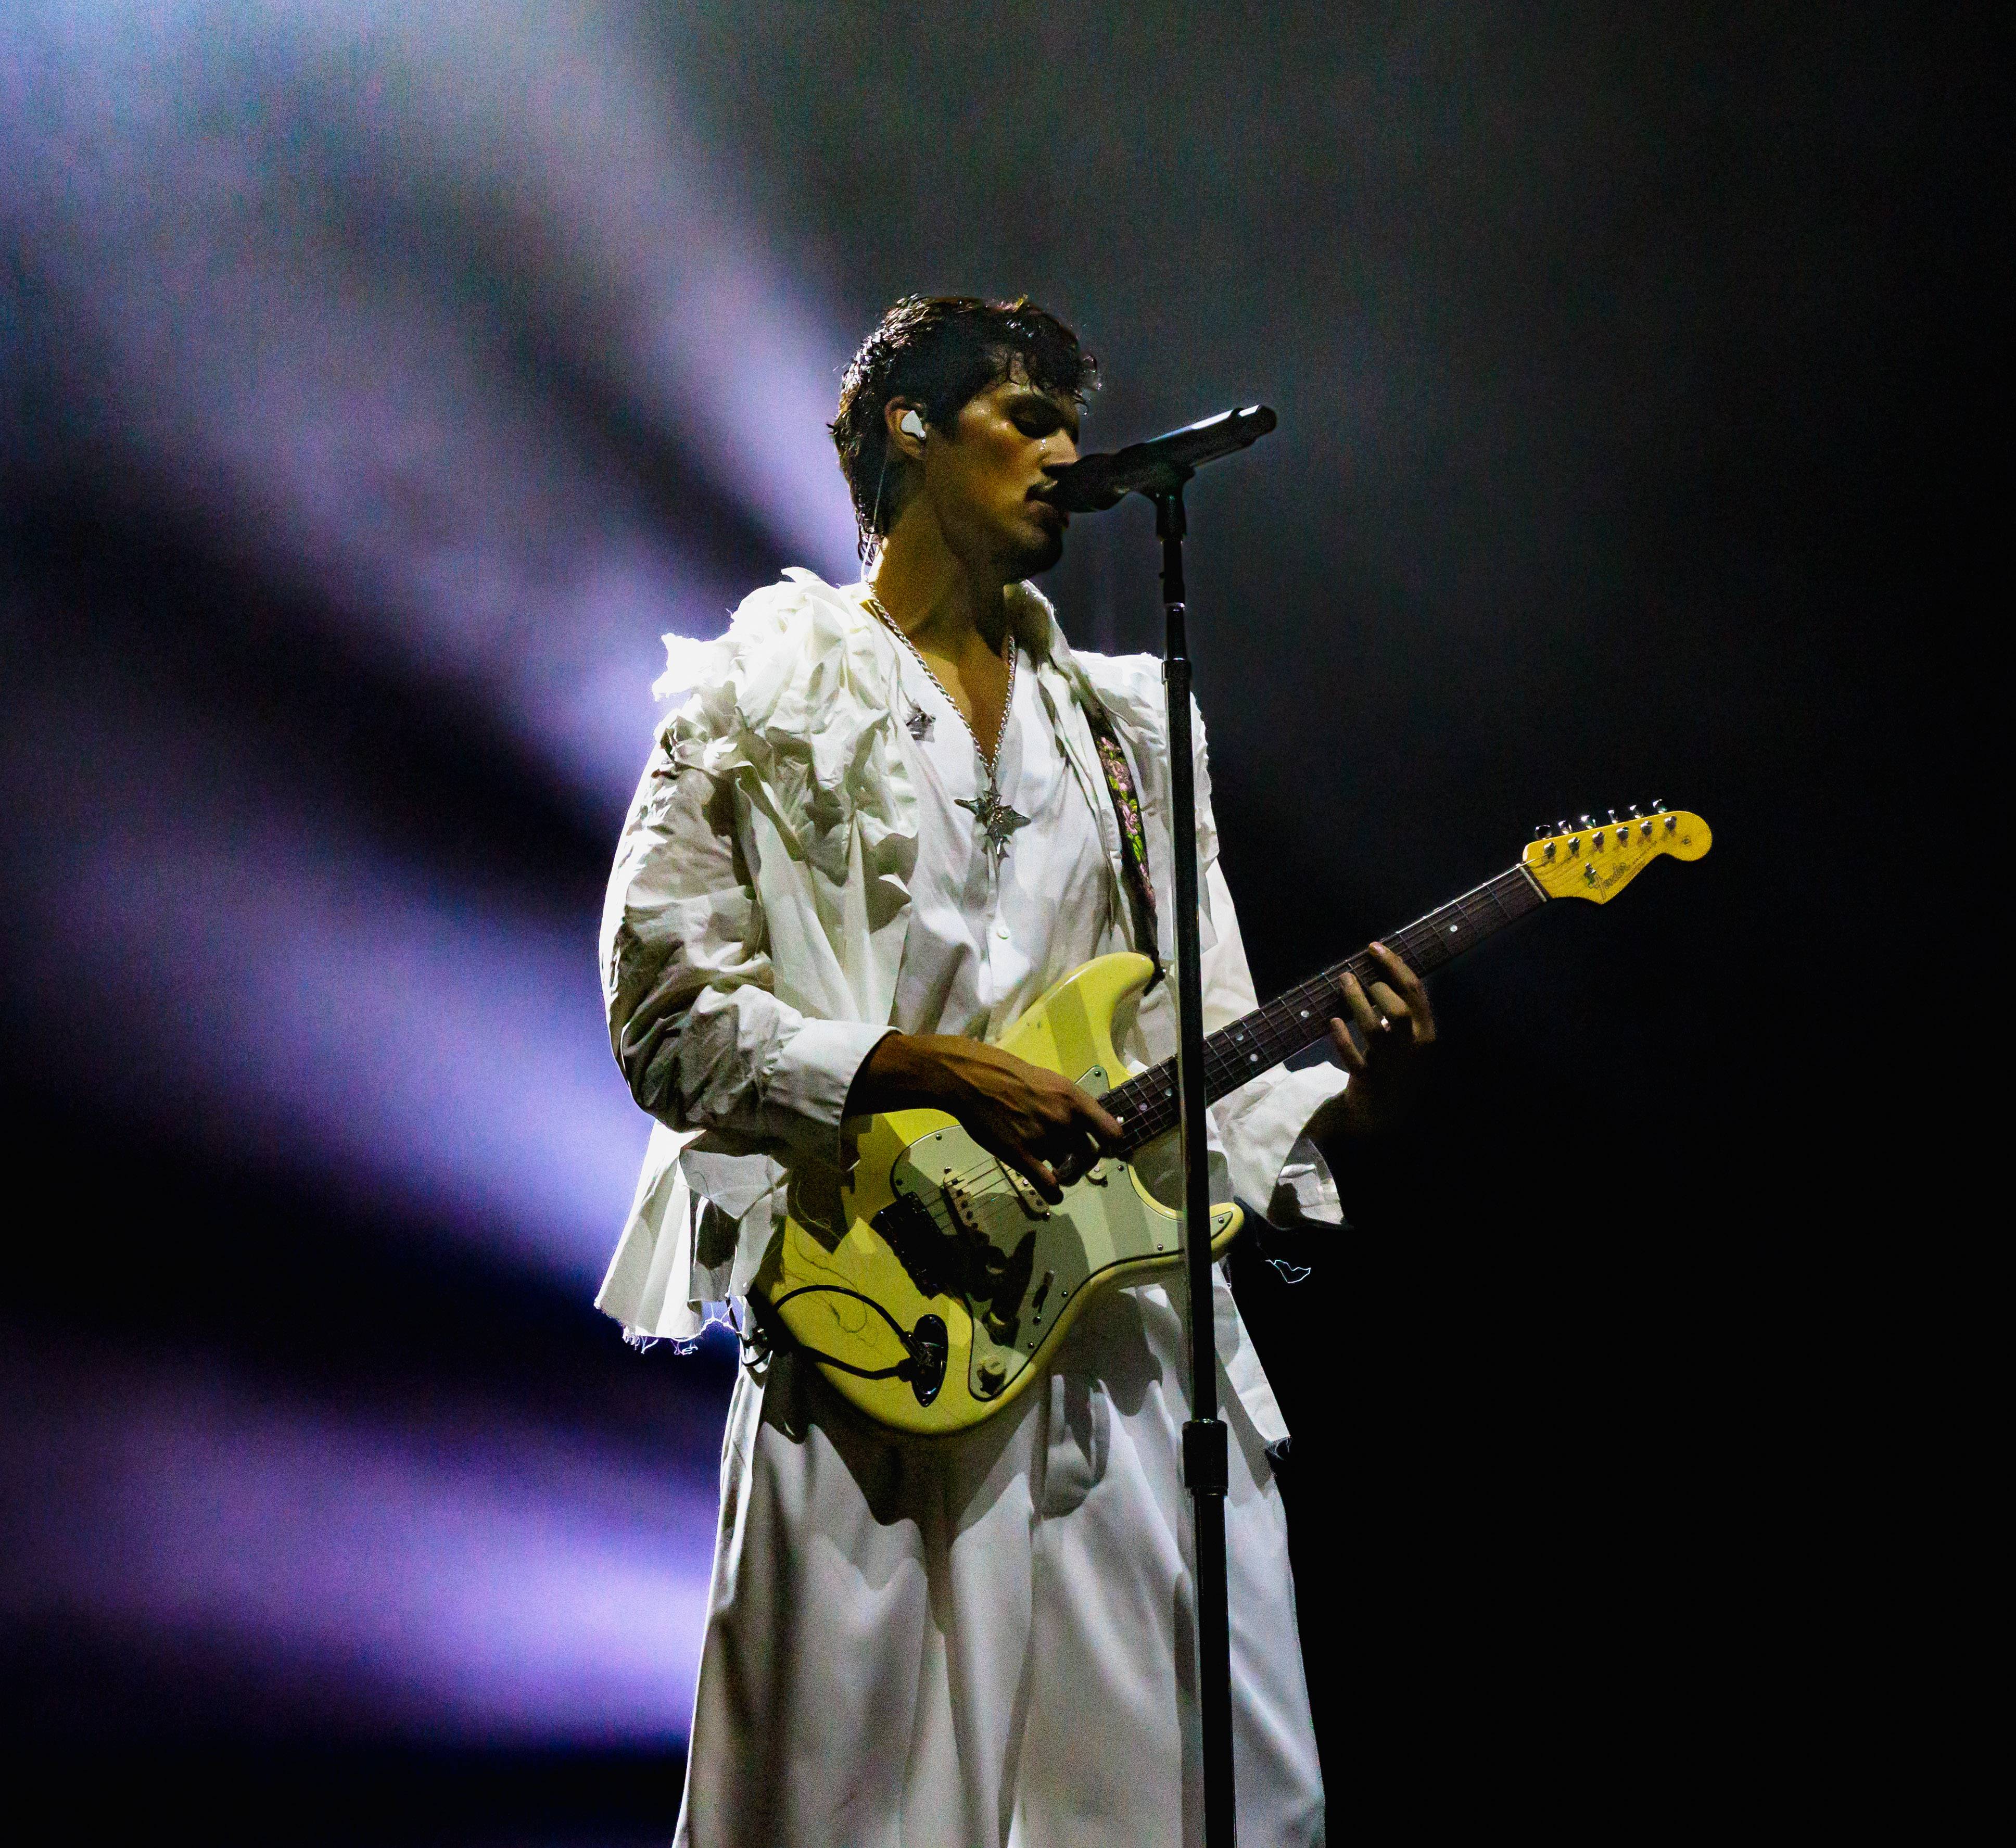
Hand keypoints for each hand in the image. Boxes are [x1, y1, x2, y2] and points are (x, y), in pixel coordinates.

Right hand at [849, 1033, 1124, 1203]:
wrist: (974, 1080)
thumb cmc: (1012, 1077)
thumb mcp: (1053, 1082)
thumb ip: (1073, 1103)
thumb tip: (1091, 1122)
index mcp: (1074, 1100)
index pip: (1112, 1132)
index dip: (1113, 1145)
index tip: (1107, 1149)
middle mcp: (1064, 1121)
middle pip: (1089, 1156)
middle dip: (1084, 1162)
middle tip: (1074, 1161)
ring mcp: (1043, 1139)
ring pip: (1067, 1169)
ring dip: (1065, 1174)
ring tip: (1057, 1171)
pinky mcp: (1021, 1156)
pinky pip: (1048, 1184)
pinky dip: (1054, 1194)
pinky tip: (1054, 1195)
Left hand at [1312, 941, 1436, 1139]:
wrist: (1385, 1116)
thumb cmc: (1396, 1068)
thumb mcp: (1410, 1040)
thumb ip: (1405, 1011)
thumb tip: (1380, 970)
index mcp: (1426, 1033)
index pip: (1415, 991)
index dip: (1394, 965)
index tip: (1373, 947)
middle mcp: (1411, 1048)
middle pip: (1398, 1009)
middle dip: (1376, 986)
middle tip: (1353, 973)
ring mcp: (1390, 1065)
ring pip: (1374, 1029)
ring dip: (1356, 1001)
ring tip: (1343, 982)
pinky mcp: (1368, 1080)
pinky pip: (1353, 1056)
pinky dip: (1342, 1038)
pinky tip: (1332, 1022)